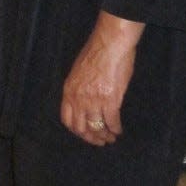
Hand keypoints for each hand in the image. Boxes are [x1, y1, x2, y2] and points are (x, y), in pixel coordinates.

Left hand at [60, 12, 143, 144]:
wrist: (110, 44)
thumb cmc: (96, 52)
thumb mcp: (78, 71)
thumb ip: (79, 88)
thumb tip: (84, 100)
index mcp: (69, 91)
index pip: (67, 119)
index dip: (76, 130)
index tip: (84, 134)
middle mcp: (79, 99)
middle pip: (81, 128)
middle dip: (90, 137)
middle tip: (99, 141)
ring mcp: (94, 101)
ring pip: (97, 127)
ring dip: (105, 135)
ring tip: (110, 137)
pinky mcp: (110, 101)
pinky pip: (112, 121)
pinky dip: (115, 128)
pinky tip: (118, 130)